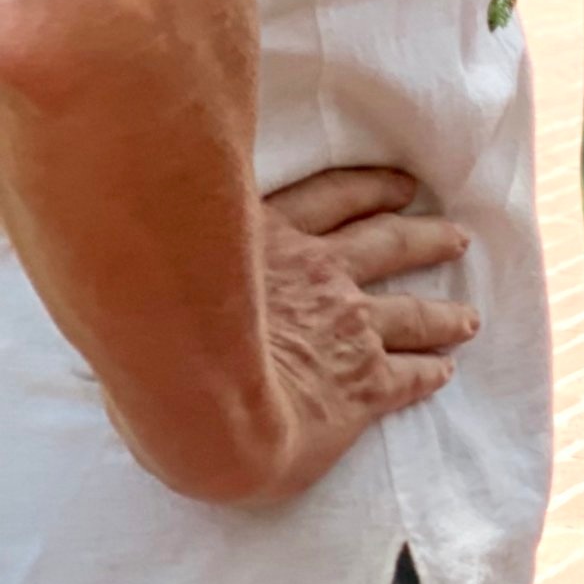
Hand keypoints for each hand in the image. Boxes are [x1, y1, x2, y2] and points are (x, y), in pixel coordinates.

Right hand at [127, 167, 478, 506]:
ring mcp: (347, 326)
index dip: (372, 188)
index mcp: (273, 240)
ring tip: (469, 314)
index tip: (403, 184)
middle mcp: (321, 274)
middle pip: (387, 244)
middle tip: (457, 235)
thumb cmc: (159, 332)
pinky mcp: (360, 383)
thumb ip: (159, 249)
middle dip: (423, 237)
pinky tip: (445, 371)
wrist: (201, 398)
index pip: (333, 199)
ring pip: (408, 310)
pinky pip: (405, 373)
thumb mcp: (154, 264)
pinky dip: (428, 370)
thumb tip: (114, 228)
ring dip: (442, 311)